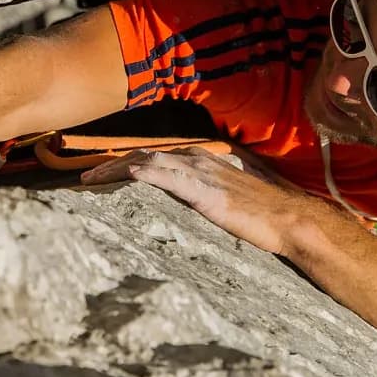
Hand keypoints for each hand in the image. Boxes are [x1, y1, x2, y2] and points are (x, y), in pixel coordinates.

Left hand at [79, 146, 313, 254]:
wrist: (291, 220)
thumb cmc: (266, 214)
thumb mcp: (231, 198)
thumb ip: (209, 193)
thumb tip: (192, 202)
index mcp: (204, 161)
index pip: (156, 156)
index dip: (126, 163)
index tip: (103, 174)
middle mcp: (199, 160)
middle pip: (144, 156)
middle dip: (111, 166)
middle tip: (85, 179)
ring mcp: (202, 174)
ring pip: (148, 163)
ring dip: (115, 170)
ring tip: (90, 181)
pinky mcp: (205, 192)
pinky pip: (168, 178)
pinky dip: (145, 174)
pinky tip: (127, 176)